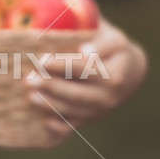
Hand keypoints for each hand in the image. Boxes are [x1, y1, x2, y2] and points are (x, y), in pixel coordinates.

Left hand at [26, 20, 146, 136]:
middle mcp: (111, 93)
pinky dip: (61, 126)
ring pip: (74, 109)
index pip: (86, 68)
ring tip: (31, 96)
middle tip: (29, 78)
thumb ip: (95, 32)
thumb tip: (78, 34)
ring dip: (51, 104)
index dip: (64, 64)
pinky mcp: (91, 117)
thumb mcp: (111, 36)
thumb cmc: (112, 47)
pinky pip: (74, 125)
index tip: (43, 59)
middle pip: (78, 92)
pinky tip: (46, 122)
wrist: (129, 72)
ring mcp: (101, 108)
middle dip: (52, 86)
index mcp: (117, 70)